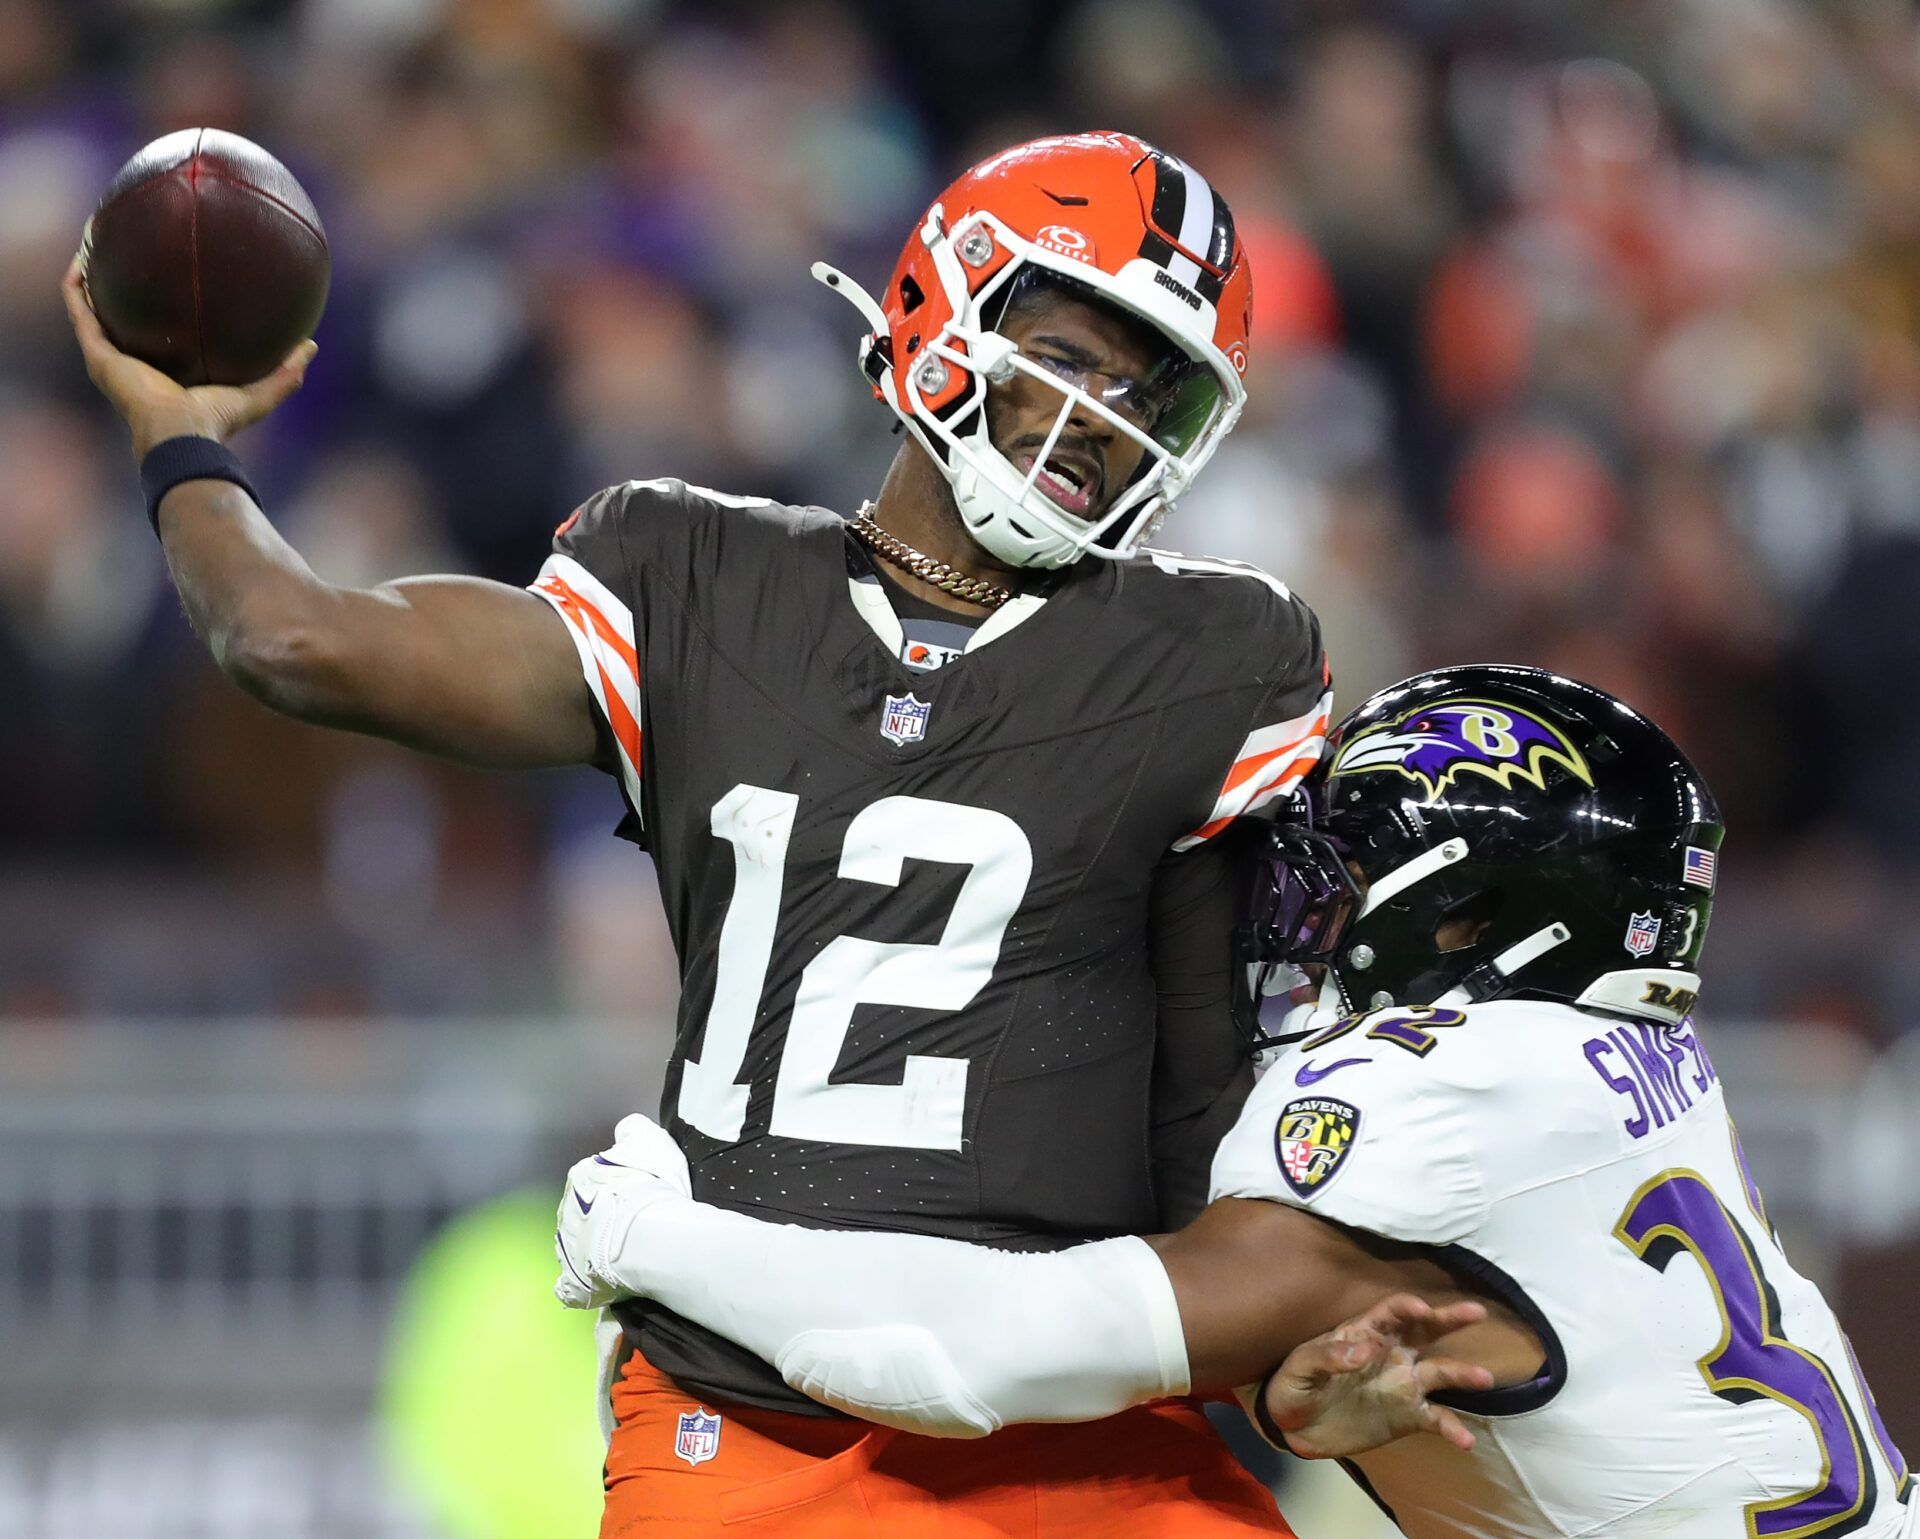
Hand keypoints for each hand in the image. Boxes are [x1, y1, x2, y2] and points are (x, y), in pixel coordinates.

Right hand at [61, 255, 315, 456]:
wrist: (183, 433)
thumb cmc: (217, 421)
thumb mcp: (259, 393)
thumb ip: (286, 371)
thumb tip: (312, 344)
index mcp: (161, 369)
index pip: (155, 332)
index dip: (156, 305)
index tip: (165, 274)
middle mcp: (129, 361)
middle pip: (116, 313)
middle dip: (116, 281)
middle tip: (125, 245)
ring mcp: (107, 356)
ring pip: (88, 304)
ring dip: (88, 270)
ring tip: (94, 234)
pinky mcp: (96, 352)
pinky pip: (78, 307)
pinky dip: (77, 280)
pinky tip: (85, 250)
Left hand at [554, 1112, 693, 1310]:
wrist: (648, 1236)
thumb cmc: (650, 1185)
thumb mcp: (649, 1140)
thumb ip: (632, 1131)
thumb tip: (624, 1132)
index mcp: (581, 1175)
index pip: (592, 1178)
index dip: (614, 1187)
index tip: (633, 1195)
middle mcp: (566, 1209)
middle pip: (581, 1211)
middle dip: (598, 1218)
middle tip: (627, 1226)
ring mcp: (565, 1248)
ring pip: (573, 1245)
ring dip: (590, 1249)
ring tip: (617, 1255)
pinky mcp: (572, 1282)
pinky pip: (568, 1285)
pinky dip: (578, 1285)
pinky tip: (594, 1284)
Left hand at [1262, 1294, 1495, 1458]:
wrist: (1294, 1428)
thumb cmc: (1293, 1385)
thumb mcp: (1300, 1367)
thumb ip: (1328, 1356)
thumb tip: (1364, 1350)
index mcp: (1364, 1333)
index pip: (1390, 1312)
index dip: (1407, 1307)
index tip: (1422, 1309)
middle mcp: (1392, 1354)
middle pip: (1426, 1331)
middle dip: (1451, 1319)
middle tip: (1478, 1312)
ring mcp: (1403, 1385)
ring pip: (1440, 1372)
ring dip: (1462, 1374)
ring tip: (1484, 1378)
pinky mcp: (1408, 1417)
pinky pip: (1436, 1419)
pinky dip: (1452, 1428)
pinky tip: (1466, 1440)